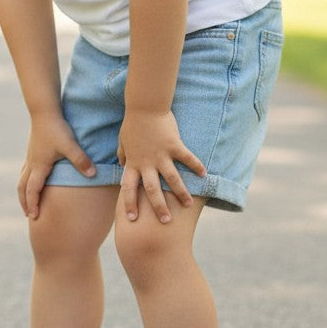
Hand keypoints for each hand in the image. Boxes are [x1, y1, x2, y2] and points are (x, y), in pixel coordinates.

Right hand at [19, 113, 94, 219]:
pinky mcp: (33, 150)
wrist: (44, 111)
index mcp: (39, 166)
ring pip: (23, 179)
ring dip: (24, 192)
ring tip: (28, 201)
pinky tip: (32, 180)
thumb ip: (81, 160)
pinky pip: (26, 170)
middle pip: (23, 188)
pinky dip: (26, 180)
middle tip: (29, 215)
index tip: (34, 217)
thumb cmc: (57, 128)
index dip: (32, 204)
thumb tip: (93, 174)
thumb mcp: (71, 145)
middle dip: (25, 202)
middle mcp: (32, 163)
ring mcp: (31, 156)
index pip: (32, 190)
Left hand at [117, 109, 204, 223]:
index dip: (129, 203)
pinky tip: (204, 175)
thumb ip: (123, 153)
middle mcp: (147, 162)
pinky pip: (187, 158)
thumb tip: (121, 162)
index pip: (128, 187)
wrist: (145, 106)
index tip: (131, 218)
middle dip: (158, 207)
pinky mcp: (174, 145)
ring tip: (188, 205)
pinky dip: (196, 166)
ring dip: (180, 193)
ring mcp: (162, 155)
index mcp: (134, 162)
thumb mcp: (123, 140)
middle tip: (165, 221)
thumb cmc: (133, 123)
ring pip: (172, 179)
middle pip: (152, 190)